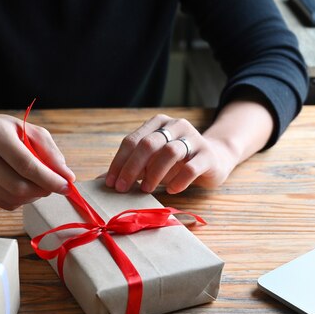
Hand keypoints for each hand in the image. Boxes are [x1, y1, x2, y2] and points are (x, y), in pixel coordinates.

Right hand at [0, 113, 74, 209]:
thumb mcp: (27, 130)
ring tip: (37, 183)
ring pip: (13, 198)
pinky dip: (21, 200)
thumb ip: (49, 151)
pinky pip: (5, 203)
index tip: (67, 185)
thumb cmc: (2, 130)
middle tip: (54, 185)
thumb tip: (66, 177)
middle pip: (18, 186)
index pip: (25, 164)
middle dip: (43, 190)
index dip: (49, 178)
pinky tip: (22, 186)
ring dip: (33, 196)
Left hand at [105, 114, 235, 193]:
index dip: (119, 162)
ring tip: (146, 190)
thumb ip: (130, 167)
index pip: (132, 140)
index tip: (111, 183)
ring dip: (154, 174)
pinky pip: (191, 167)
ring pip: (170, 152)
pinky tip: (170, 190)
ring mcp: (194, 138)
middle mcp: (175, 126)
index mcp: (157, 123)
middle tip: (123, 188)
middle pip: (149, 144)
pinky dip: (178, 181)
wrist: (213, 159)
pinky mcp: (208, 155)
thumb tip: (101, 181)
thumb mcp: (151, 162)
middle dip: (132, 168)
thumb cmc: (176, 162)